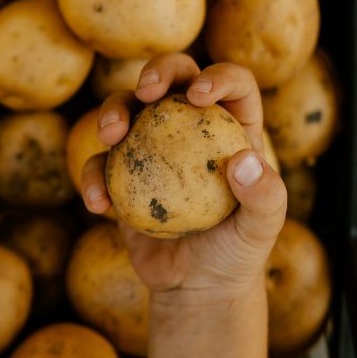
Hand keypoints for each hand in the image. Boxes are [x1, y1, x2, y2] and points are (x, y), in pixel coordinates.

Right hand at [79, 53, 287, 304]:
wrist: (195, 286)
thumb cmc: (236, 254)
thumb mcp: (260, 231)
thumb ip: (264, 197)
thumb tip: (244, 159)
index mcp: (232, 129)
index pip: (233, 85)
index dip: (217, 77)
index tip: (198, 96)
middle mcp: (191, 128)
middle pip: (173, 79)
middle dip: (157, 70)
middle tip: (146, 90)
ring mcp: (151, 147)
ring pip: (127, 108)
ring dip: (112, 112)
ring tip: (109, 137)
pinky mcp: (120, 174)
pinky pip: (98, 163)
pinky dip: (92, 177)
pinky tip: (97, 203)